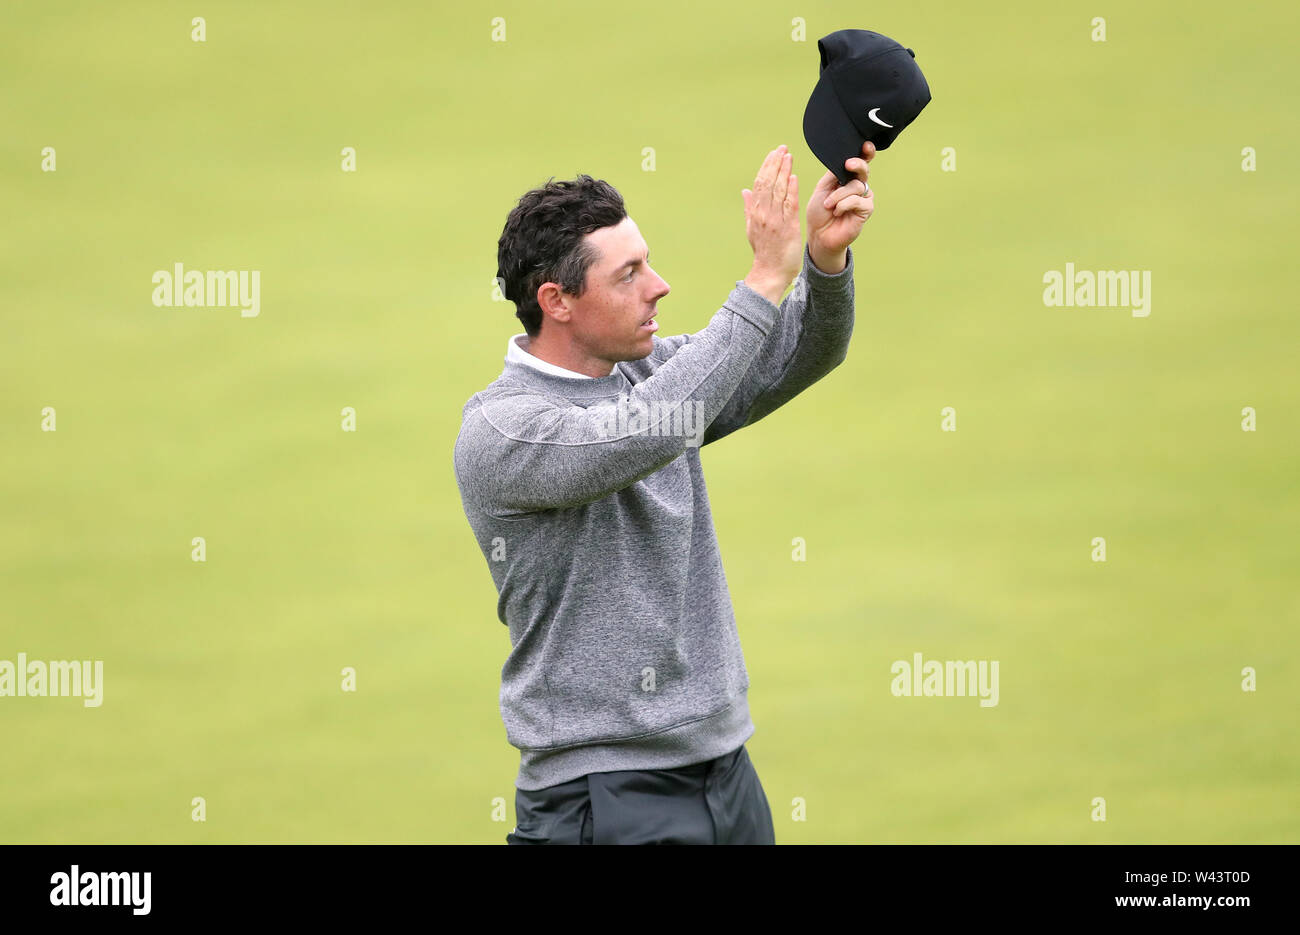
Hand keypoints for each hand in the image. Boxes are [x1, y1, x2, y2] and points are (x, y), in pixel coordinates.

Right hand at [742, 144, 802, 303]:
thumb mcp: (752, 228)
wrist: (769, 273)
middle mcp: (763, 214)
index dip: (766, 167)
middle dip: (775, 164)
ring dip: (783, 171)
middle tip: (782, 148)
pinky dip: (790, 190)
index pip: (760, 184)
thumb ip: (750, 208)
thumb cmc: (764, 252)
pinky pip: (789, 205)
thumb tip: (745, 191)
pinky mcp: (788, 228)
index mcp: (755, 213)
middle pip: (768, 183)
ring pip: (778, 190)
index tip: (774, 153)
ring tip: (788, 156)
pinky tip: (793, 177)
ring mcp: (775, 221)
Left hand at [807, 141, 874, 270]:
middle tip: (848, 164)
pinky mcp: (866, 210)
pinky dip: (844, 204)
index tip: (865, 145)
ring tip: (829, 205)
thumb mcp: (822, 188)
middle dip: (857, 165)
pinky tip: (836, 211)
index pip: (860, 161)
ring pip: (857, 186)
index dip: (865, 152)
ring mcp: (863, 198)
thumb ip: (834, 174)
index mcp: (847, 178)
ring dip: (839, 195)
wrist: (819, 235)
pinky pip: (858, 201)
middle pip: (863, 169)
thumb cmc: (819, 212)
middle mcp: (857, 186)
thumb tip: (845, 160)